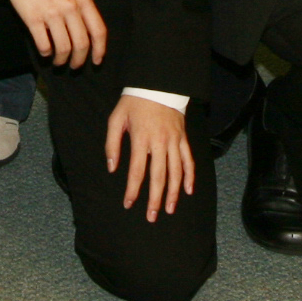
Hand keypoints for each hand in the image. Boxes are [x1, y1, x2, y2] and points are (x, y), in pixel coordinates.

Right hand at [0, 0, 109, 67]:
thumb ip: (81, 6)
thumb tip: (89, 32)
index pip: (98, 31)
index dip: (99, 50)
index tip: (96, 61)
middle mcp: (70, 7)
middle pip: (82, 44)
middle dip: (79, 60)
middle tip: (74, 66)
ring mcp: (51, 13)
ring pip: (63, 48)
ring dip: (61, 60)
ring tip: (58, 61)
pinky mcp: (33, 19)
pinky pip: (44, 45)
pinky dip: (45, 53)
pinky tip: (45, 52)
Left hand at [103, 94, 192, 221]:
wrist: (157, 84)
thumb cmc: (133, 102)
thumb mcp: (116, 119)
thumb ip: (112, 144)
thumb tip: (111, 167)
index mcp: (141, 138)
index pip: (136, 171)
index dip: (132, 190)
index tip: (128, 204)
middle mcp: (159, 142)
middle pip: (158, 176)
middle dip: (155, 199)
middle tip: (151, 216)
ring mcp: (174, 141)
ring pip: (176, 171)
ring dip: (173, 192)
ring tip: (169, 209)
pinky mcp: (183, 138)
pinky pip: (188, 160)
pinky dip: (190, 176)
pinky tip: (188, 191)